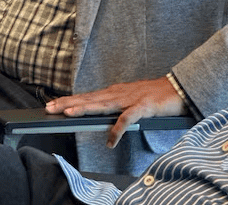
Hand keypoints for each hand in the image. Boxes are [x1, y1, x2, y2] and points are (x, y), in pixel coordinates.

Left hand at [45, 77, 187, 148]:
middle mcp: (118, 94)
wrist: (178, 88)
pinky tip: (110, 140)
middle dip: (68, 103)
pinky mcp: (143, 107)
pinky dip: (118, 129)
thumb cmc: (153, 95)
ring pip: (102, 105)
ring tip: (68, 114)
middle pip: (89, 99)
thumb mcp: (128, 99)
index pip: (87, 96)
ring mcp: (130, 99)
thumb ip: (113, 106)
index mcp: (113, 92)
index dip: (69, 100)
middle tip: (50, 108)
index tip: (52, 104)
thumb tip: (97, 113)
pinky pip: (128, 119)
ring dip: (84, 109)